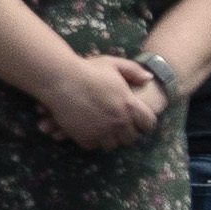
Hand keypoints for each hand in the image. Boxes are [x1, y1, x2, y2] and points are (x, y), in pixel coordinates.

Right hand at [38, 52, 164, 150]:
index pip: (148, 123)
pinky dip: (92, 140)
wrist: (61, 80)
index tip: (139, 122)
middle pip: (130, 138)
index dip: (145, 123)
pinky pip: (93, 146)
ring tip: (104, 131)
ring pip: (112, 145)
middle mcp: (119, 121)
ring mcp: (102, 132)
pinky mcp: (85, 138)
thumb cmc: (87, 70)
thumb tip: (149, 78)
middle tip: (119, 127)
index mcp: (129, 105)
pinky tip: (88, 131)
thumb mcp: (113, 64)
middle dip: (126, 133)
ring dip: (109, 139)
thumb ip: (133, 70)